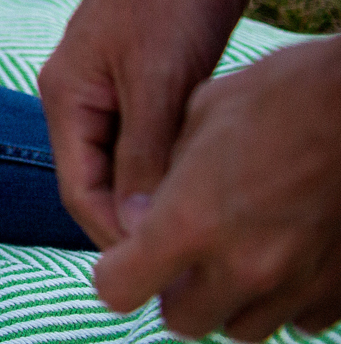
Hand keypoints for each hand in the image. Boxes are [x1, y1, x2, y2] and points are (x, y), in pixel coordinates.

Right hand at [37, 0, 254, 246]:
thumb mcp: (159, 78)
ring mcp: (113, 87)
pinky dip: (179, 163)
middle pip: (101, 182)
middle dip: (141, 220)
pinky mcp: (148, 78)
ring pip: (131, 163)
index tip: (168, 265)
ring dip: (162, 193)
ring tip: (210, 222)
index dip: (119, 234)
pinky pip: (155, 139)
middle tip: (197, 251)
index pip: (79, 191)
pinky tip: (215, 178)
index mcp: (65, 96)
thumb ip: (143, 155)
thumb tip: (135, 230)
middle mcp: (80, 97)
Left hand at [94, 36, 340, 340]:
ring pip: (241, 327)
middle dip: (172, 291)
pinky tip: (283, 255)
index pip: (121, 288)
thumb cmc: (279, 93)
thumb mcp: (197, 118)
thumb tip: (145, 210)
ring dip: (228, 299)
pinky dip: (283, 299)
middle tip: (181, 255)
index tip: (123, 258)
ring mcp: (296, 283)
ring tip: (234, 253)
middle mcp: (242, 265)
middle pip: (183, 320)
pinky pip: (299, 320)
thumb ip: (164, 176)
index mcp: (190, 220)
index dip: (115, 274)